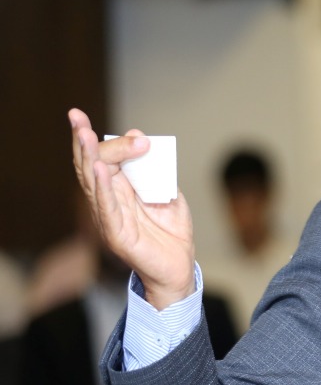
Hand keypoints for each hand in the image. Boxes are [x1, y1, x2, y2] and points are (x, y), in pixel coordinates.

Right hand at [69, 109, 195, 308]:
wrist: (179, 267)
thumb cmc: (171, 232)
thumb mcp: (168, 192)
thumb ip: (157, 169)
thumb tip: (141, 138)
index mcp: (120, 190)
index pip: (104, 159)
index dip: (103, 140)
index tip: (122, 128)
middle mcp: (109, 201)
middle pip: (92, 165)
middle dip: (83, 140)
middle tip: (77, 117)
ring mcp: (109, 217)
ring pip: (93, 183)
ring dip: (88, 157)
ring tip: (83, 134)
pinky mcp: (117, 234)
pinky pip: (107, 207)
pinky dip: (103, 187)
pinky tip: (100, 168)